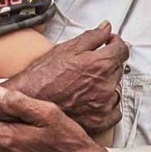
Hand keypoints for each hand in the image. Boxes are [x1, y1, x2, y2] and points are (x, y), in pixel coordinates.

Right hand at [0, 22, 126, 134]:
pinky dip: (107, 106)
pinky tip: (92, 101)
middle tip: (89, 66)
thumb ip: (92, 37)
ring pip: (116, 90)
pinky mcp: (99, 122)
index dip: (115, 44)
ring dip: (107, 85)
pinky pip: (114, 112)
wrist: (28, 101)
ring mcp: (103, 105)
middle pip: (118, 69)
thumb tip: (106, 29)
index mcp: (100, 64)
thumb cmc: (43, 76)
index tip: (110, 44)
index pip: (122, 49)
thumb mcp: (66, 49)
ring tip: (86, 85)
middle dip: (108, 64)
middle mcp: (106, 85)